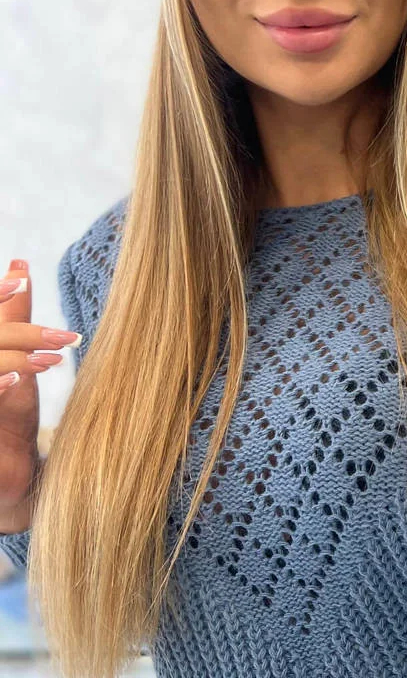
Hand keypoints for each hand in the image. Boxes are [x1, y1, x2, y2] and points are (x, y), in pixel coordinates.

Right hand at [0, 261, 79, 516]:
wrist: (5, 479)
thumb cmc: (8, 414)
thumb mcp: (15, 363)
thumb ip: (13, 314)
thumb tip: (21, 265)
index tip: (22, 275)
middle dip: (21, 333)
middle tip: (63, 336)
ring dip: (13, 359)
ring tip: (48, 361)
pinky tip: (16, 382)